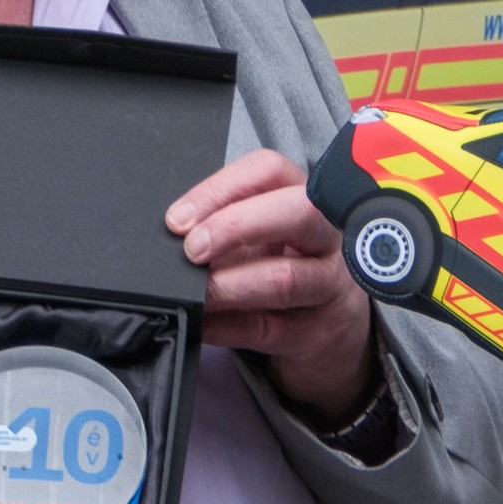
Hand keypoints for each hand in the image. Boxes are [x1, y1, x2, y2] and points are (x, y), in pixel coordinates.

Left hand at [166, 148, 376, 424]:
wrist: (331, 322)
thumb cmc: (285, 263)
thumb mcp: (261, 233)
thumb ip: (224, 223)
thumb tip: (171, 232)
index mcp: (304, 198)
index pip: (269, 171)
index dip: (219, 189)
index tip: (179, 218)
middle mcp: (326, 237)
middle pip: (297, 212)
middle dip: (236, 226)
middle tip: (192, 249)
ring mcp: (328, 285)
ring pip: (285, 278)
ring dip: (226, 285)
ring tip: (194, 292)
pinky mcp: (317, 331)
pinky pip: (266, 328)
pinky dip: (224, 327)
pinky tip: (200, 322)